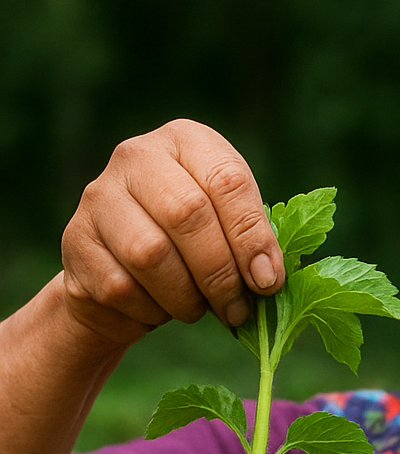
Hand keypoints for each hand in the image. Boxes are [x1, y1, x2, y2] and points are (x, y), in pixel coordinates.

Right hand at [60, 119, 283, 348]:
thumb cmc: (187, 247)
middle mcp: (136, 156)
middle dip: (221, 273)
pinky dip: (150, 311)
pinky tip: (158, 309)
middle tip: (237, 309)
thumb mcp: (224, 230)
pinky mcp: (76, 241)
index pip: (227, 180)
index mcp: (185, 142)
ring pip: (151, 254)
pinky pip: (122, 287)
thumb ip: (249, 242)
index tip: (267, 281)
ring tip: (198, 310)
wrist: (119, 271)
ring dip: (185, 297)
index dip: (252, 237)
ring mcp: (99, 196)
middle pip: (189, 214)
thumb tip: (268, 278)